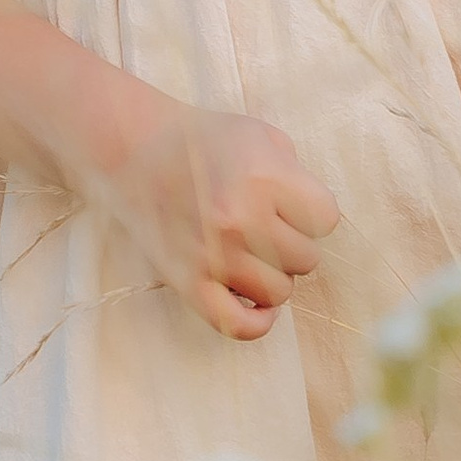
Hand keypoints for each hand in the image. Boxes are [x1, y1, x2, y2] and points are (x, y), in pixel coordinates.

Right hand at [109, 105, 340, 341]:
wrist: (133, 149)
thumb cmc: (202, 140)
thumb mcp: (261, 135)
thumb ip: (296, 174)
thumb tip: (313, 220)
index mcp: (264, 177)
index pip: (326, 219)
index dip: (312, 212)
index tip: (291, 204)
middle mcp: (240, 220)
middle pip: (306, 258)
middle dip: (292, 242)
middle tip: (265, 225)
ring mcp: (214, 256)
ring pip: (279, 292)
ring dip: (274, 275)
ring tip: (253, 253)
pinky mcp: (187, 282)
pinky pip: (237, 325)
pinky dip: (257, 322)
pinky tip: (256, 302)